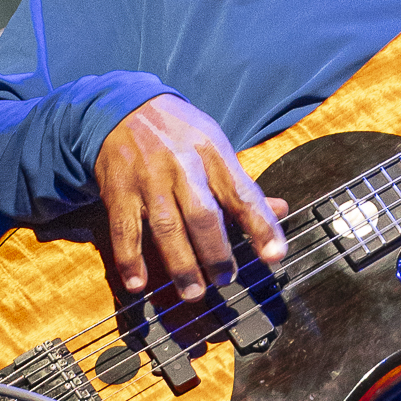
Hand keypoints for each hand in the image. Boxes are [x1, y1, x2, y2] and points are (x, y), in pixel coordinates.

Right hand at [94, 94, 288, 299]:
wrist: (124, 107)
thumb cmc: (180, 133)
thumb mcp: (216, 145)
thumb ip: (243, 183)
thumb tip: (281, 210)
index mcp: (213, 154)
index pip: (243, 194)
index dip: (262, 226)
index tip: (275, 255)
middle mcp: (182, 166)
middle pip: (203, 215)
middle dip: (216, 253)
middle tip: (225, 280)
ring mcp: (148, 179)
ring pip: (166, 226)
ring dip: (181, 264)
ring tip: (193, 293)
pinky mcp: (118, 191)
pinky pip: (124, 230)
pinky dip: (130, 259)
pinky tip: (137, 284)